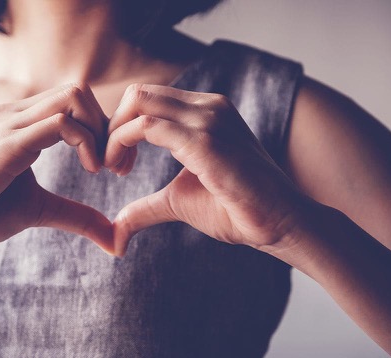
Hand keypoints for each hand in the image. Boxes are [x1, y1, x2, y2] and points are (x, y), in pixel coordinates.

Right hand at [0, 83, 113, 253]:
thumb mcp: (40, 210)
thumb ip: (76, 215)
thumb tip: (114, 238)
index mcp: (21, 122)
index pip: (75, 101)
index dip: (103, 129)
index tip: (115, 165)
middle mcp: (14, 114)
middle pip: (79, 92)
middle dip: (108, 126)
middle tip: (116, 165)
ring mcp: (9, 125)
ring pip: (73, 97)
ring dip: (100, 131)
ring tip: (102, 167)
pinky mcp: (6, 145)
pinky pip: (59, 124)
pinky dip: (86, 142)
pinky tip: (90, 169)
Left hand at [106, 84, 309, 255]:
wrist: (281, 223)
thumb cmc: (237, 209)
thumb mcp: (179, 201)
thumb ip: (146, 207)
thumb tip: (116, 231)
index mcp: (205, 112)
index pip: (148, 99)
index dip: (122, 127)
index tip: (116, 163)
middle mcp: (207, 106)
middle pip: (139, 93)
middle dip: (112, 126)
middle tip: (110, 164)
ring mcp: (209, 119)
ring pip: (139, 103)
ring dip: (114, 135)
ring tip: (115, 169)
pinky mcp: (206, 141)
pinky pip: (148, 126)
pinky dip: (122, 143)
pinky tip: (122, 171)